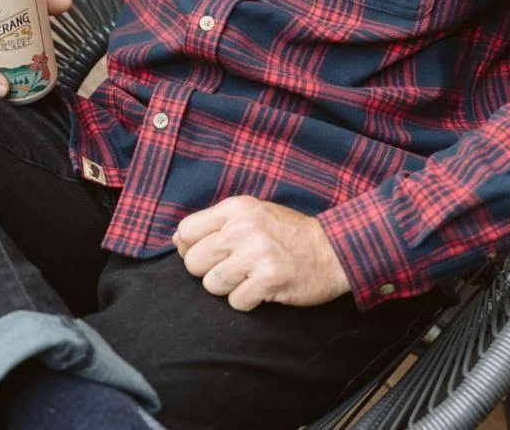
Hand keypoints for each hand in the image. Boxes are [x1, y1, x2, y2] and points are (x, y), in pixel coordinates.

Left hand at [173, 196, 350, 311]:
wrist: (332, 250)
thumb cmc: (287, 233)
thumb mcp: (252, 214)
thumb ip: (215, 223)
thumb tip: (176, 239)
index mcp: (236, 208)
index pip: (186, 231)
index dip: (192, 247)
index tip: (211, 253)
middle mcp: (242, 227)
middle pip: (193, 262)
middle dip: (210, 270)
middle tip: (235, 267)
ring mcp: (256, 253)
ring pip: (212, 284)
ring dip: (229, 287)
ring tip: (250, 276)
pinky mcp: (268, 279)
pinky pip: (235, 301)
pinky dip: (247, 300)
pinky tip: (262, 288)